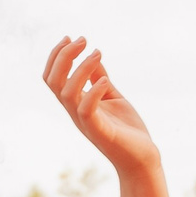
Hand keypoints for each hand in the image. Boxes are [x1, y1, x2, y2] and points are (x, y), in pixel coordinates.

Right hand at [43, 38, 158, 180]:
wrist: (142, 158)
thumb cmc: (127, 129)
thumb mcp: (112, 97)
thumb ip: (100, 78)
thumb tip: (94, 55)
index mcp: (76, 103)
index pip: (52, 78)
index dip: (56, 56)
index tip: (70, 38)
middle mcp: (75, 112)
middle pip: (53, 82)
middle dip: (63, 57)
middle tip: (82, 40)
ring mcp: (86, 123)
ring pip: (67, 93)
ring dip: (80, 69)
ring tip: (97, 53)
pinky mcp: (100, 132)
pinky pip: (87, 111)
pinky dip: (93, 92)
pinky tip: (105, 81)